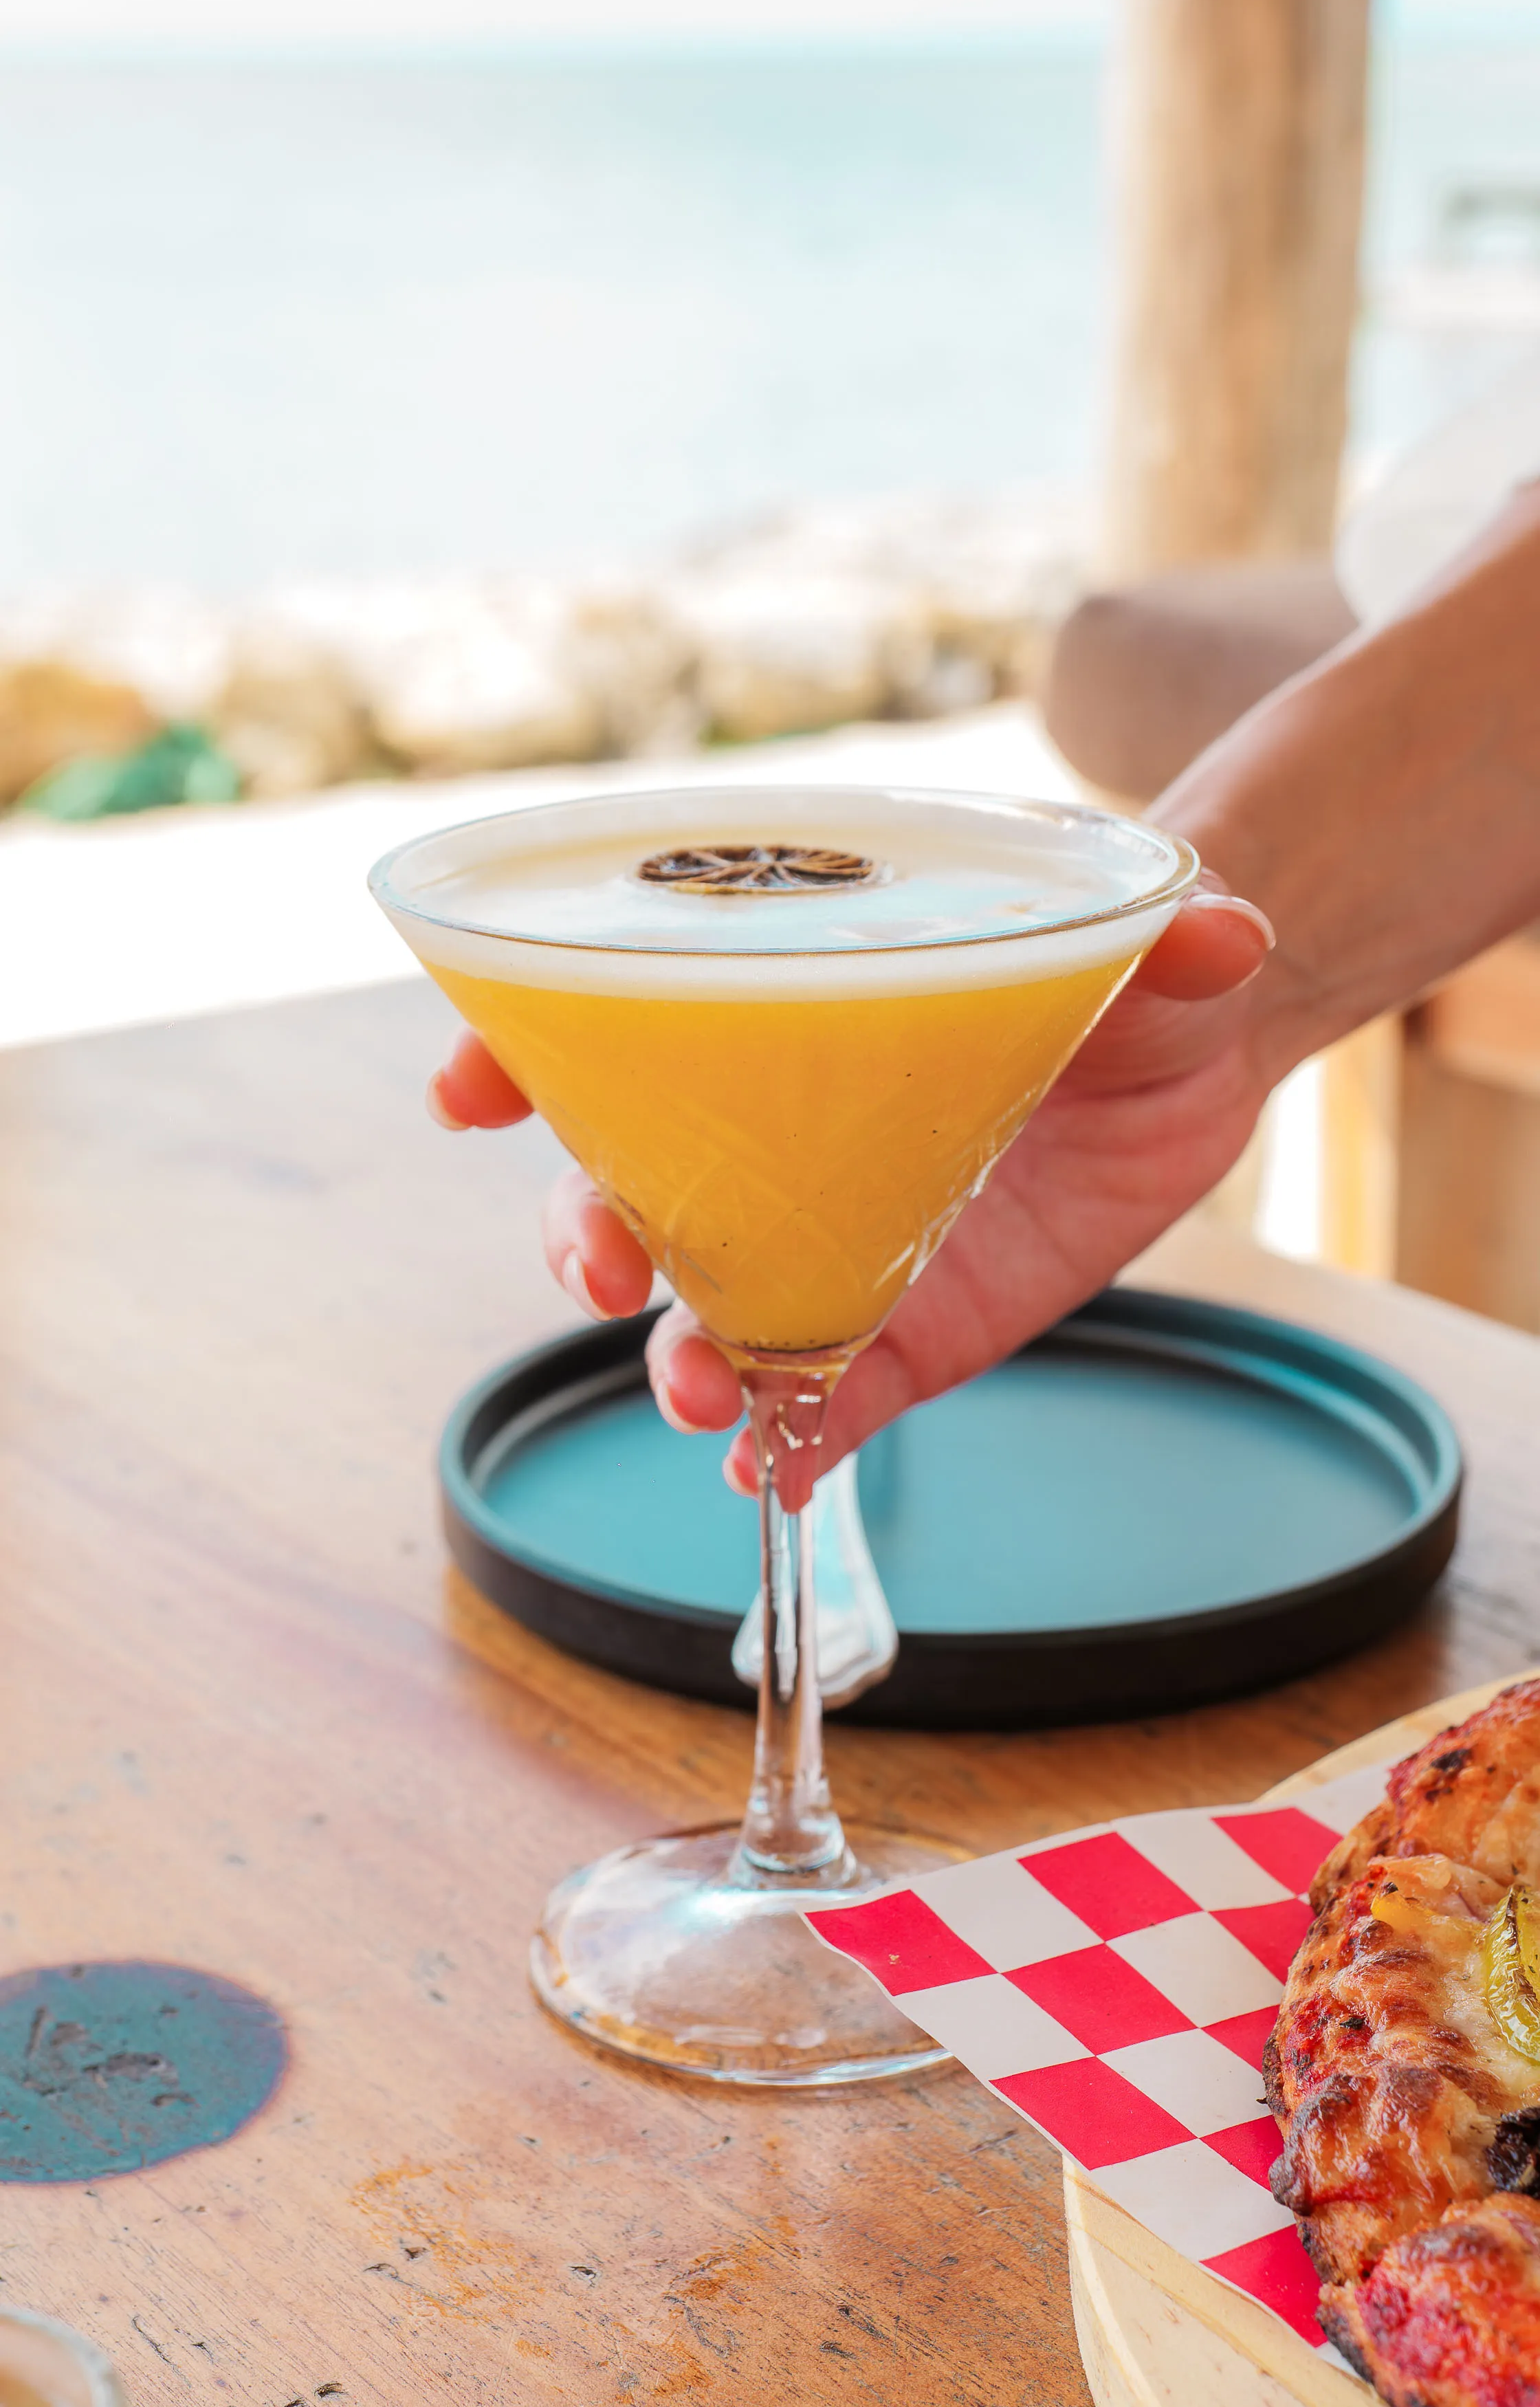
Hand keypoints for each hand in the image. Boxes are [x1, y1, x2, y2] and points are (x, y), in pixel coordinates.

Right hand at [427, 884, 1273, 1497]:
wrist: (1193, 1056)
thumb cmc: (1128, 958)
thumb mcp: (1156, 934)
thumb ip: (1176, 934)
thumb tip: (1219, 930)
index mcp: (788, 1002)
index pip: (616, 1016)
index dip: (518, 1045)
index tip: (468, 1089)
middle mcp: (774, 1125)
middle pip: (624, 1180)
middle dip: (580, 1228)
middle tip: (601, 1270)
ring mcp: (828, 1236)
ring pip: (703, 1304)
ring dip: (677, 1354)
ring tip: (699, 1395)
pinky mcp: (902, 1327)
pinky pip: (816, 1397)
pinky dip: (780, 1442)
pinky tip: (767, 1476)